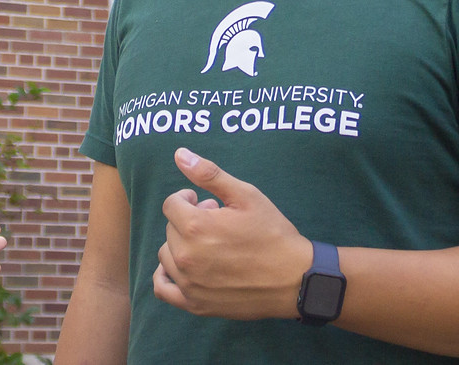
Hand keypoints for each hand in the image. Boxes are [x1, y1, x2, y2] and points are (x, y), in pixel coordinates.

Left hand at [152, 147, 313, 319]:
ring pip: (166, 255)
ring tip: (209, 245)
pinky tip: (183, 267)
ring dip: (181, 245)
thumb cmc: (272, 234)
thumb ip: (209, 174)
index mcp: (196, 226)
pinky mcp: (195, 304)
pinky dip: (166, 275)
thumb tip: (179, 154)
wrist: (294, 280)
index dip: (188, 199)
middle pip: (170, 229)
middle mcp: (186, 256)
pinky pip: (163, 288)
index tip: (206, 202)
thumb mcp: (246, 195)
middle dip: (189, 220)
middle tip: (217, 223)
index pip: (171, 204)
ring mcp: (189, 283)